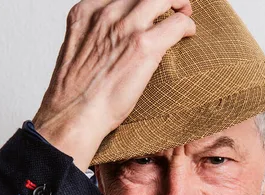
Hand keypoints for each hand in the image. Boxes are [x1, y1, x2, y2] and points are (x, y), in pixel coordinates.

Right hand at [32, 0, 195, 171]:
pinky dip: (187, 25)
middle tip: (175, 7)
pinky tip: (189, 33)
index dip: (139, 1)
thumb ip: (96, 38)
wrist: (75, 113)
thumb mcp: (79, 51)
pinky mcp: (145, 45)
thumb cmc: (77, 92)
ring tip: (185, 15)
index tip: (149, 10)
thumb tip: (115, 43)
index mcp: (86, 13)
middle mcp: (106, 14)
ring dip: (179, 4)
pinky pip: (177, 23)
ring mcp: (126, 27)